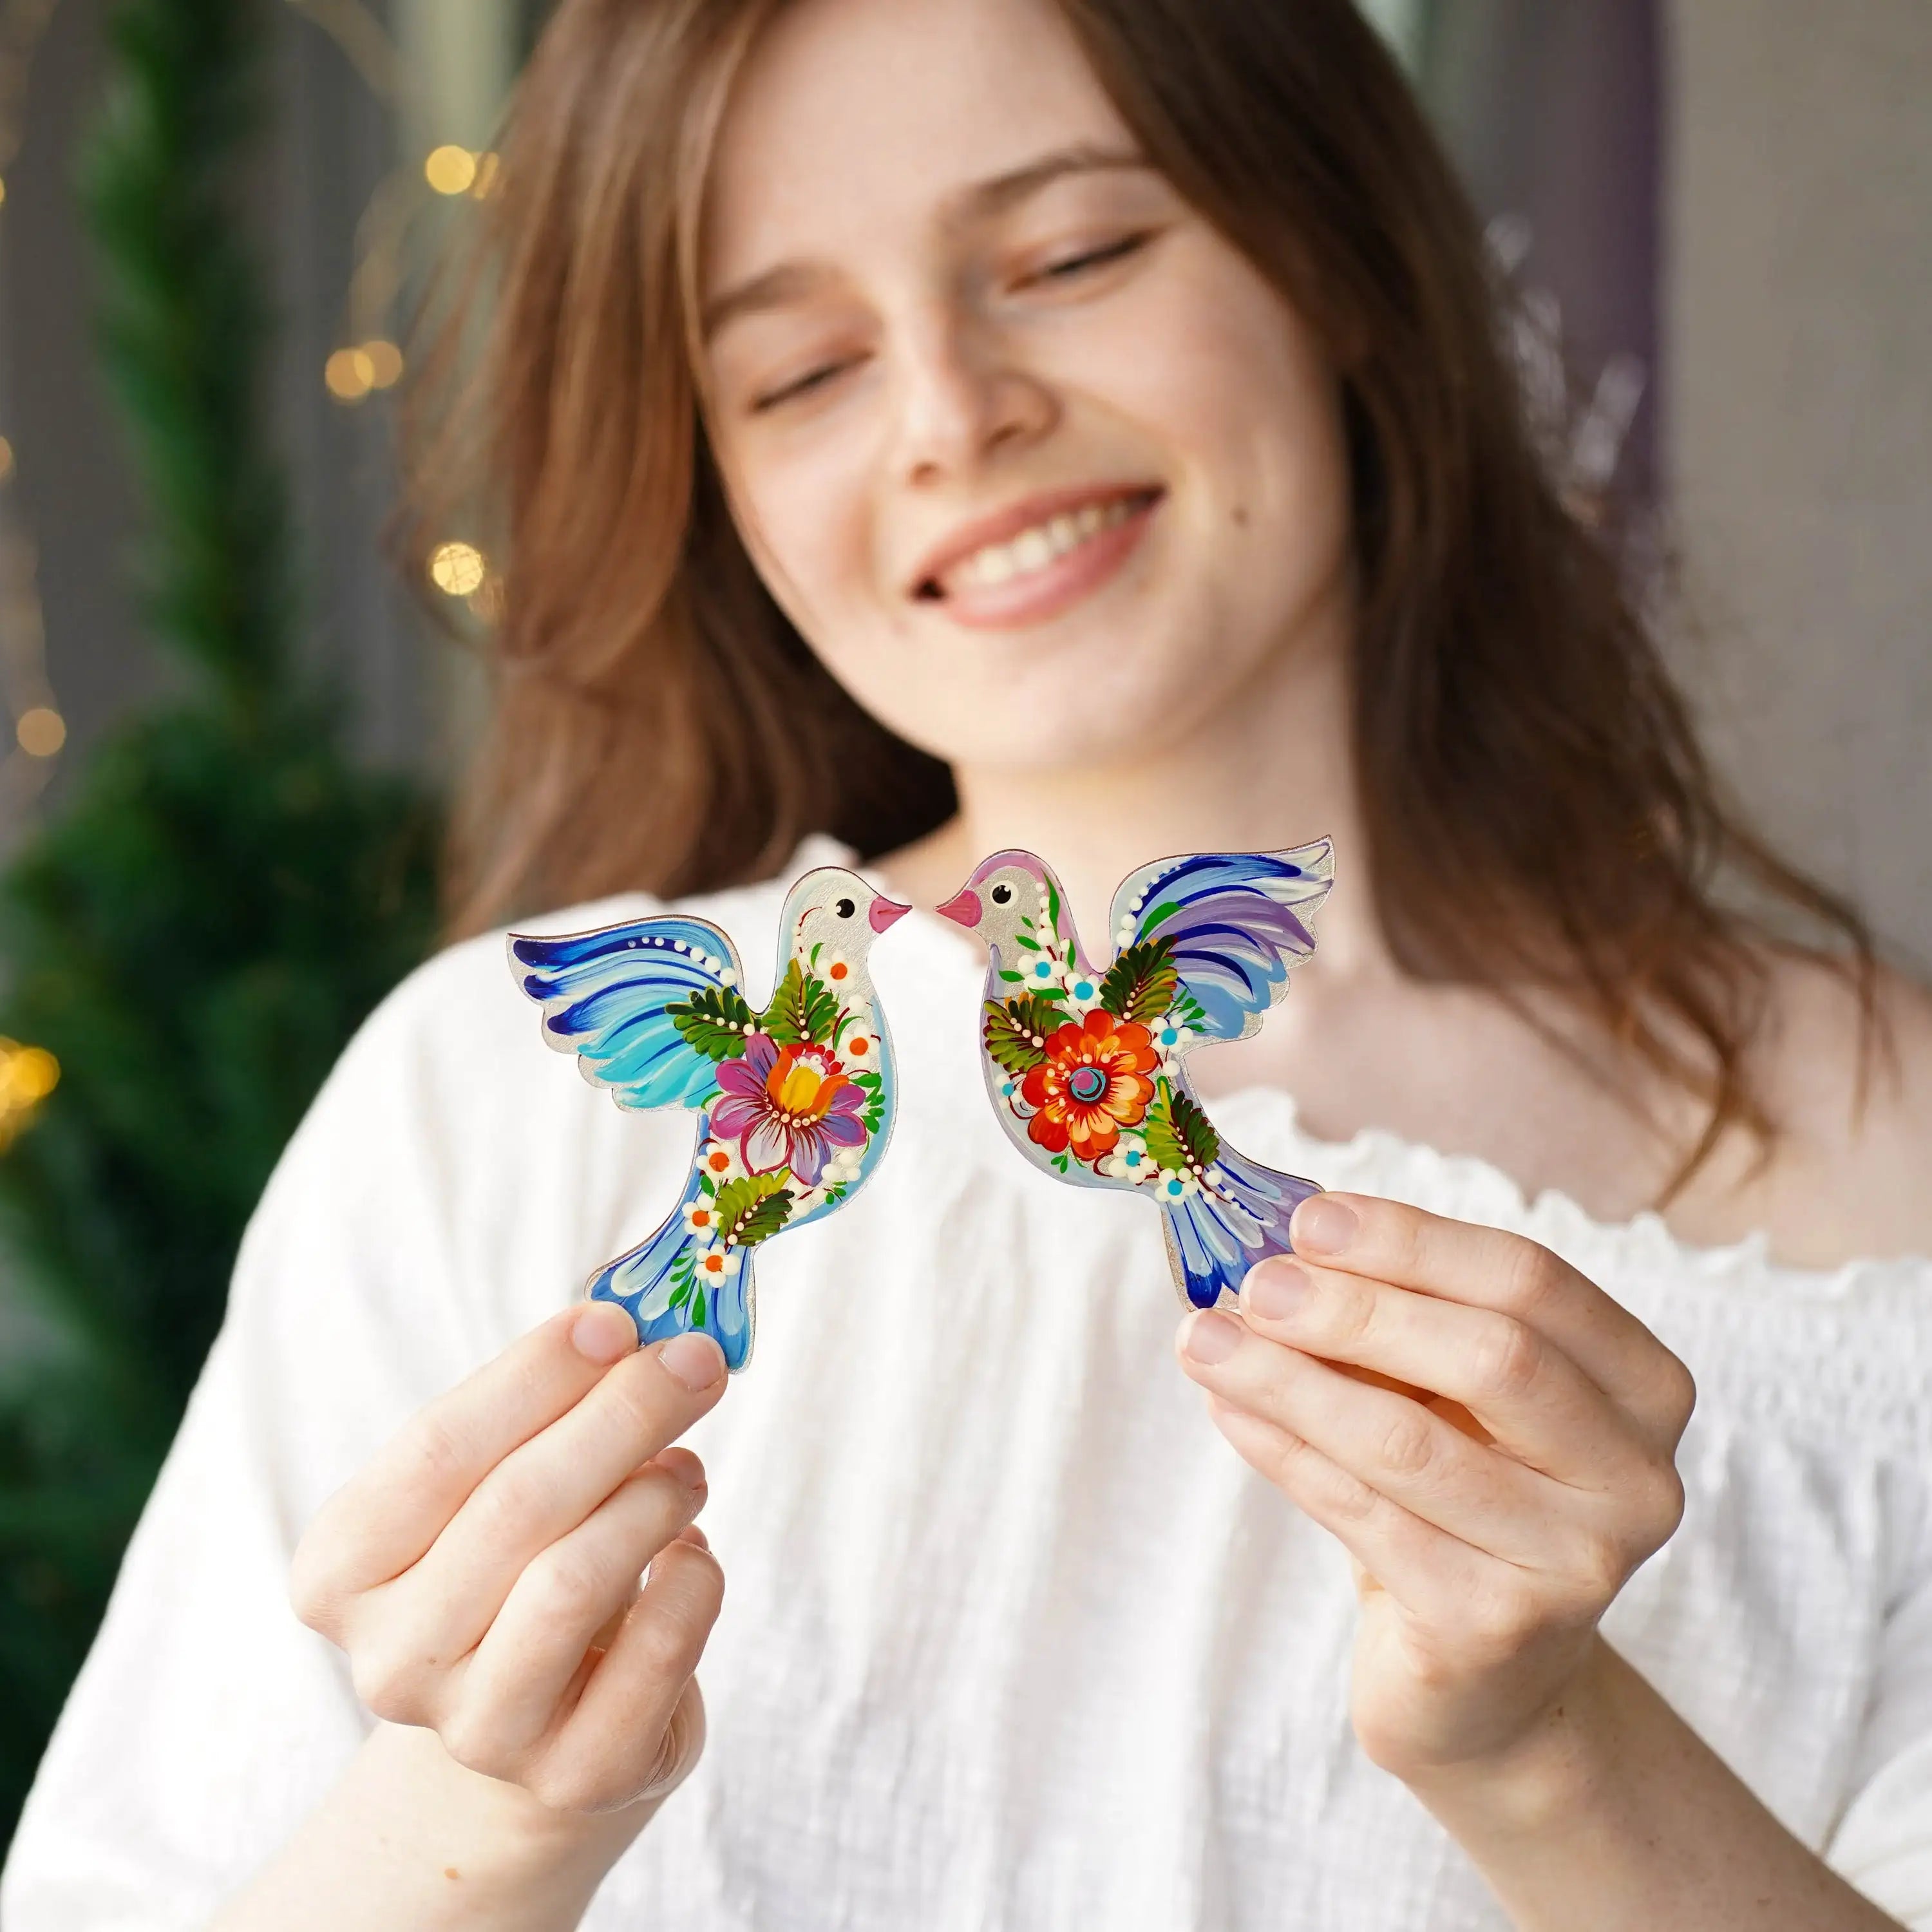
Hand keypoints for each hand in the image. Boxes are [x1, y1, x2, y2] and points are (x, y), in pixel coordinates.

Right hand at [291, 1305, 727, 1820]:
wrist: (538, 1724)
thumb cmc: (517, 1562)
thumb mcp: (500, 1481)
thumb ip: (548, 1402)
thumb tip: (636, 1310)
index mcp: (342, 1569)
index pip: (437, 1449)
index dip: (535, 1376)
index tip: (614, 1319)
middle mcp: (391, 1661)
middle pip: (516, 1507)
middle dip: (621, 1415)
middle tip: (694, 1361)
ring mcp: (479, 1732)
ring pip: (573, 1583)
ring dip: (652, 1498)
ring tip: (689, 1467)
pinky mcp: (576, 1775)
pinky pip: (655, 1654)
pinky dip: (694, 1581)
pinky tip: (693, 1551)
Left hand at [1175, 1193, 1693, 1787]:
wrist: (1483, 1680)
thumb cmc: (1460, 1496)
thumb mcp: (1447, 1392)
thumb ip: (1391, 1313)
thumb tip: (1271, 1238)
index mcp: (1642, 1384)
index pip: (1530, 1280)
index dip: (1412, 1242)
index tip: (1308, 1218)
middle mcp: (1634, 1475)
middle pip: (1492, 1355)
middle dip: (1354, 1309)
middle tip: (1252, 1282)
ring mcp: (1574, 1561)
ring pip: (1409, 1442)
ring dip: (1289, 1379)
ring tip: (1203, 1340)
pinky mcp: (1493, 1628)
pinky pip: (1364, 1516)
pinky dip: (1282, 1452)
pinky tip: (1226, 1409)